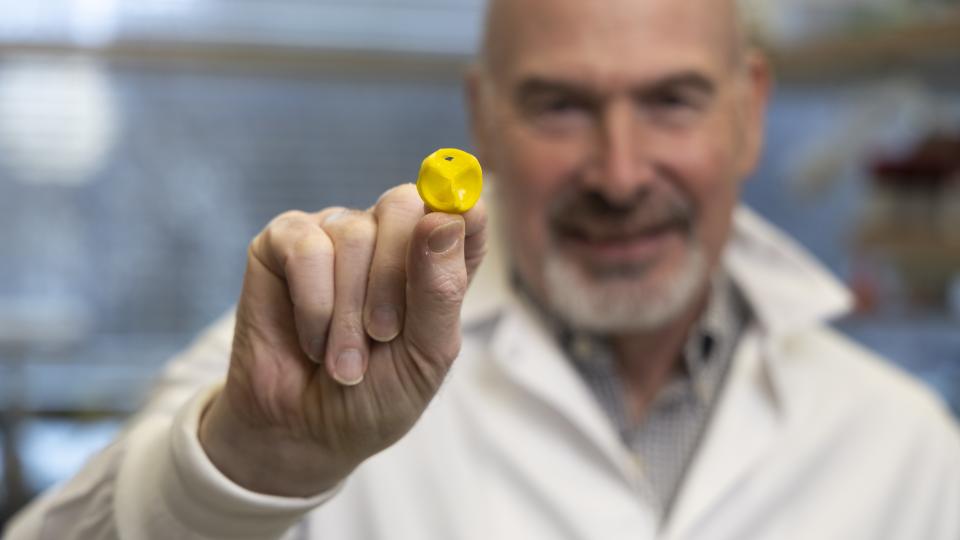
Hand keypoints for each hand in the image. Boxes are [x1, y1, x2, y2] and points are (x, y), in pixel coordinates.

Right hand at [199, 184, 486, 495]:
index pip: (464, 210)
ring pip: (354, 233)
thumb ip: (441, 288)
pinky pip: (306, 248)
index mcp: (436, 261)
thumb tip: (443, 218)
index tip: (455, 225)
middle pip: (404, 204)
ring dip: (349, 312)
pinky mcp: (285, 242)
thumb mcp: (426, 354)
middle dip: (392, 278)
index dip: (463, 208)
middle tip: (383, 335)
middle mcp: (388, 237)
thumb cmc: (376, 395)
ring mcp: (336, 234)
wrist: (306, 432)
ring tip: (344, 361)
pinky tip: (312, 341)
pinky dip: (313, 305)